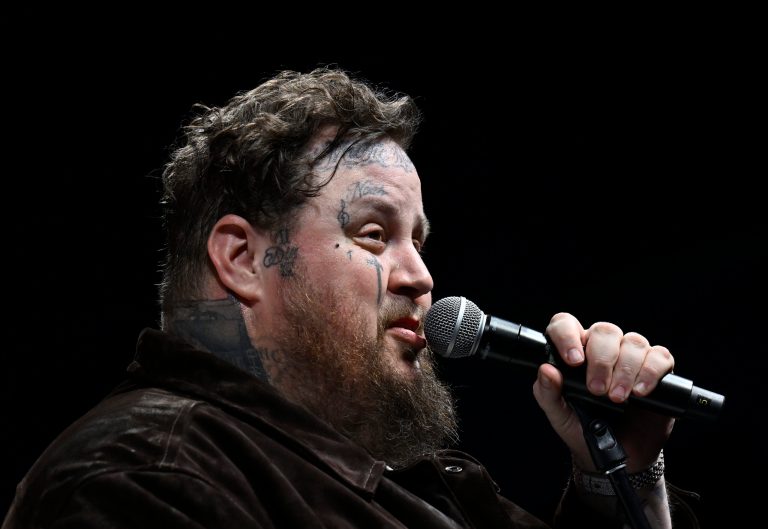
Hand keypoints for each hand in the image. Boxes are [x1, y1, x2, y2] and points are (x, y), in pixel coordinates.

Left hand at [532, 313, 674, 472]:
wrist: (618, 456)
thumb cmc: (583, 429)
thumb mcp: (559, 414)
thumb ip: (547, 392)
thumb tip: (546, 370)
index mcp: (575, 352)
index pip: (567, 324)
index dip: (568, 335)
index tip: (573, 361)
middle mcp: (603, 348)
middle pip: (604, 331)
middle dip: (601, 360)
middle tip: (597, 390)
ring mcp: (631, 357)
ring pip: (633, 342)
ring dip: (626, 370)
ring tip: (617, 398)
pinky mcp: (657, 369)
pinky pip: (660, 356)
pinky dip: (650, 372)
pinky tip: (640, 392)